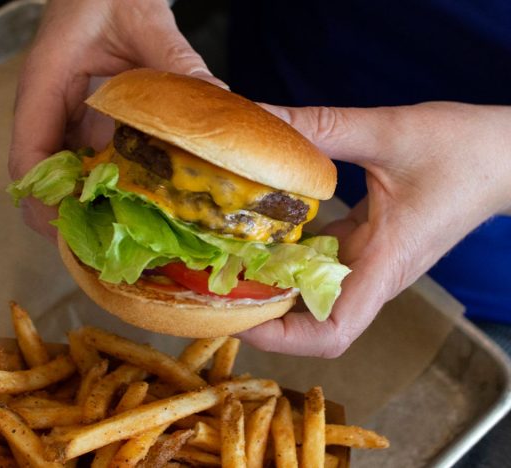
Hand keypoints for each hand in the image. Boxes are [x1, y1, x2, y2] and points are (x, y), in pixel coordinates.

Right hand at [9, 0, 219, 238]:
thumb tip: (218, 101)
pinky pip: (87, 164)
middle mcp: (49, 110)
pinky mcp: (85, 123)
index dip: (45, 201)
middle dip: (68, 219)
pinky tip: (140, 201)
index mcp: (45, 85)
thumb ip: (175, 60)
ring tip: (129, 235)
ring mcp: (66, 120)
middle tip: (111, 248)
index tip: (73, 229)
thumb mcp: (143, 19)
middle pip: (42, 182)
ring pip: (65, 179)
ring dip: (89, 209)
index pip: (28, 156)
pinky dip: (107, 188)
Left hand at [240, 102, 510, 356]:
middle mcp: (373, 273)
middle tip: (212, 281)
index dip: (282, 338)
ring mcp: (370, 260)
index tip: (238, 317)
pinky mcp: (367, 242)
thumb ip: (322, 127)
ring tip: (223, 255)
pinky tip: (259, 225)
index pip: (331, 331)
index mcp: (385, 265)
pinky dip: (288, 250)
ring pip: (311, 289)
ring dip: (269, 279)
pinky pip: (320, 259)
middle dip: (260, 309)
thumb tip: (261, 117)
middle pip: (309, 319)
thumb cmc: (465, 150)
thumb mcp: (389, 133)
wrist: (508, 153)